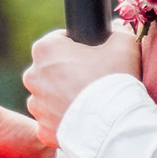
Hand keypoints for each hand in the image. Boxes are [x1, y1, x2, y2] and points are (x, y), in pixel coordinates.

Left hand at [24, 27, 140, 144]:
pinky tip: (84, 120)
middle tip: (93, 81)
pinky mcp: (42, 129)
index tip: (92, 57)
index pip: (59, 41)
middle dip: (68, 73)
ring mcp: (36, 105)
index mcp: (45, 49)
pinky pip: (52, 121)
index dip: (77, 47)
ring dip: (64, 98)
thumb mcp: (124, 45)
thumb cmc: (115, 81)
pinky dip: (65, 120)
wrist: (115, 125)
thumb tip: (116, 28)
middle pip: (51, 70)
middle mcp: (33, 76)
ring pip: (49, 97)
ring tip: (90, 103)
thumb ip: (118, 31)